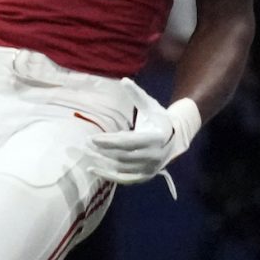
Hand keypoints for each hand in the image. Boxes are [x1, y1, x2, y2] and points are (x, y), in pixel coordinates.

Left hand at [84, 78, 200, 189]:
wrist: (175, 139)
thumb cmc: (158, 119)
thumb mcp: (150, 106)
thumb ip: (137, 95)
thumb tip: (124, 80)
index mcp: (156, 138)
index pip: (129, 142)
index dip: (109, 141)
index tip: (92, 138)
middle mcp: (155, 155)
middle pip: (123, 156)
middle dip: (103, 150)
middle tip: (84, 144)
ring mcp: (150, 168)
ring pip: (122, 168)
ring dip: (102, 162)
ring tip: (85, 154)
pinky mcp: (145, 176)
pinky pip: (125, 179)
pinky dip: (108, 176)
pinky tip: (92, 169)